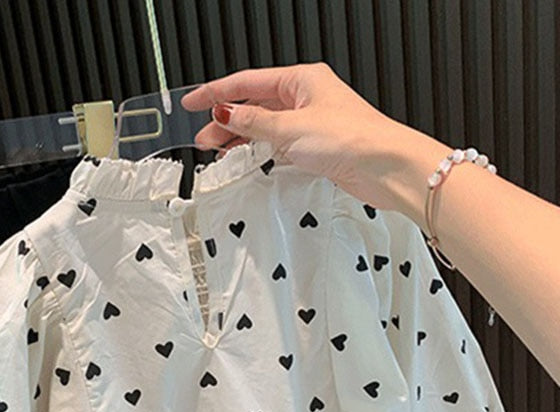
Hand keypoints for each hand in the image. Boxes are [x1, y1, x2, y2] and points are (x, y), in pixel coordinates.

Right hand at [180, 62, 422, 211]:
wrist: (384, 166)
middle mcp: (305, 97)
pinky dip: (258, 150)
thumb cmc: (352, 138)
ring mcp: (309, 122)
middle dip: (225, 120)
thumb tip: (227, 113)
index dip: (216, 92)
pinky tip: (246, 157)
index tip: (193, 101)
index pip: (247, 81)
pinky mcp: (314, 146)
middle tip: (203, 137)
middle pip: (254, 105)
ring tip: (218, 150)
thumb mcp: (291, 128)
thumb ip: (254, 123)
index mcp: (301, 79)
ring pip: (264, 125)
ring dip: (240, 137)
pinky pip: (276, 143)